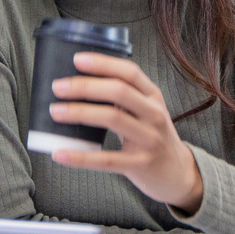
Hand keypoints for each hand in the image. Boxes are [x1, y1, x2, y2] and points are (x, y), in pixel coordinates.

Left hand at [48, 51, 204, 210]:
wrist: (179, 174)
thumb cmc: (153, 137)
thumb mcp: (147, 112)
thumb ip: (124, 98)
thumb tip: (79, 85)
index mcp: (153, 97)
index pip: (129, 72)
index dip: (103, 63)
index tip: (77, 59)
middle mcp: (154, 115)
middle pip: (119, 91)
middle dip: (85, 86)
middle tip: (57, 87)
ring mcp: (149, 140)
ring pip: (113, 118)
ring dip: (79, 112)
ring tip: (55, 111)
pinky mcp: (140, 164)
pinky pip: (106, 159)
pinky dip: (80, 156)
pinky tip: (60, 153)